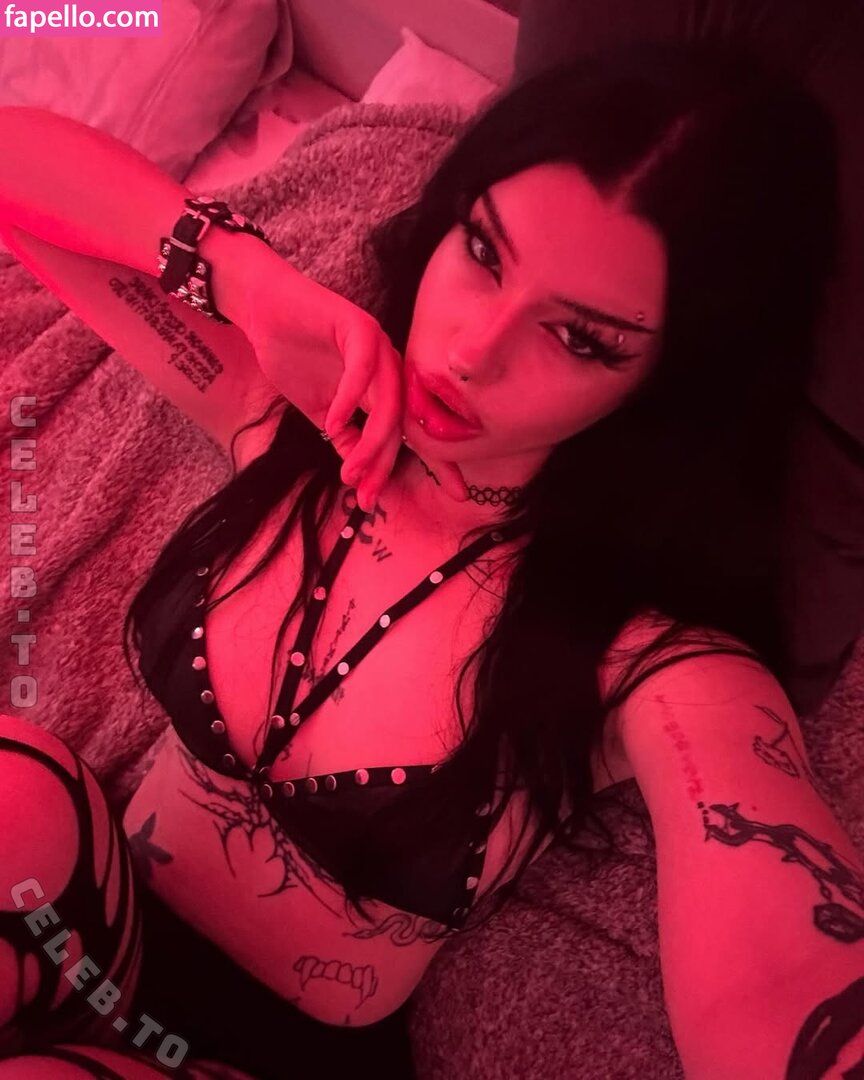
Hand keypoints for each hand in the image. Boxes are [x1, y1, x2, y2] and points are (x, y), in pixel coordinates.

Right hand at [240, 250, 466, 509]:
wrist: (263, 309)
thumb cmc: (292, 356)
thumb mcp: (321, 411)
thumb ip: (345, 439)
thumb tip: (360, 476)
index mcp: (386, 387)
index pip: (415, 430)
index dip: (440, 463)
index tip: (457, 495)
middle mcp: (390, 367)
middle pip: (403, 423)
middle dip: (387, 464)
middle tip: (370, 497)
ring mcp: (378, 346)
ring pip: (387, 402)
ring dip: (370, 442)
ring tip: (350, 471)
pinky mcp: (357, 327)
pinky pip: (361, 370)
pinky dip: (349, 400)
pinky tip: (334, 422)